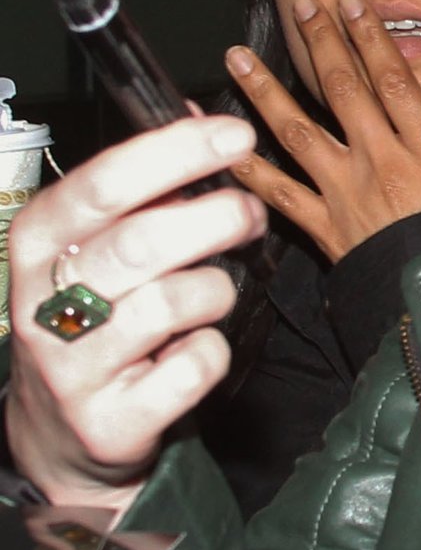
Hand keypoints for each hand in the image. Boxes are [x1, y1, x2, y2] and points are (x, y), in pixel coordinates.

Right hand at [4, 115, 265, 501]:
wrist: (62, 431)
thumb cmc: (97, 318)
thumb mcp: (99, 246)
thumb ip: (147, 188)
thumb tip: (200, 118)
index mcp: (39, 242)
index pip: (102, 182)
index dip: (176, 152)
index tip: (235, 135)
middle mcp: (43, 301)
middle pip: (141, 241)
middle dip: (217, 219)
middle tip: (251, 216)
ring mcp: (72, 365)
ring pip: (172, 301)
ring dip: (215, 290)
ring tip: (211, 294)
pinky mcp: (111, 419)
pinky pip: (194, 366)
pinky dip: (213, 351)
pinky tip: (193, 350)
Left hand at [226, 0, 420, 262]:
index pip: (393, 80)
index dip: (370, 38)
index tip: (351, 3)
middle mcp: (383, 163)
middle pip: (345, 92)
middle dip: (322, 44)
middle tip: (302, 7)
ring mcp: (349, 194)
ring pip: (299, 133)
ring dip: (265, 93)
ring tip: (237, 58)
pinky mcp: (329, 229)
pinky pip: (282, 195)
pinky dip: (251, 171)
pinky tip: (226, 147)